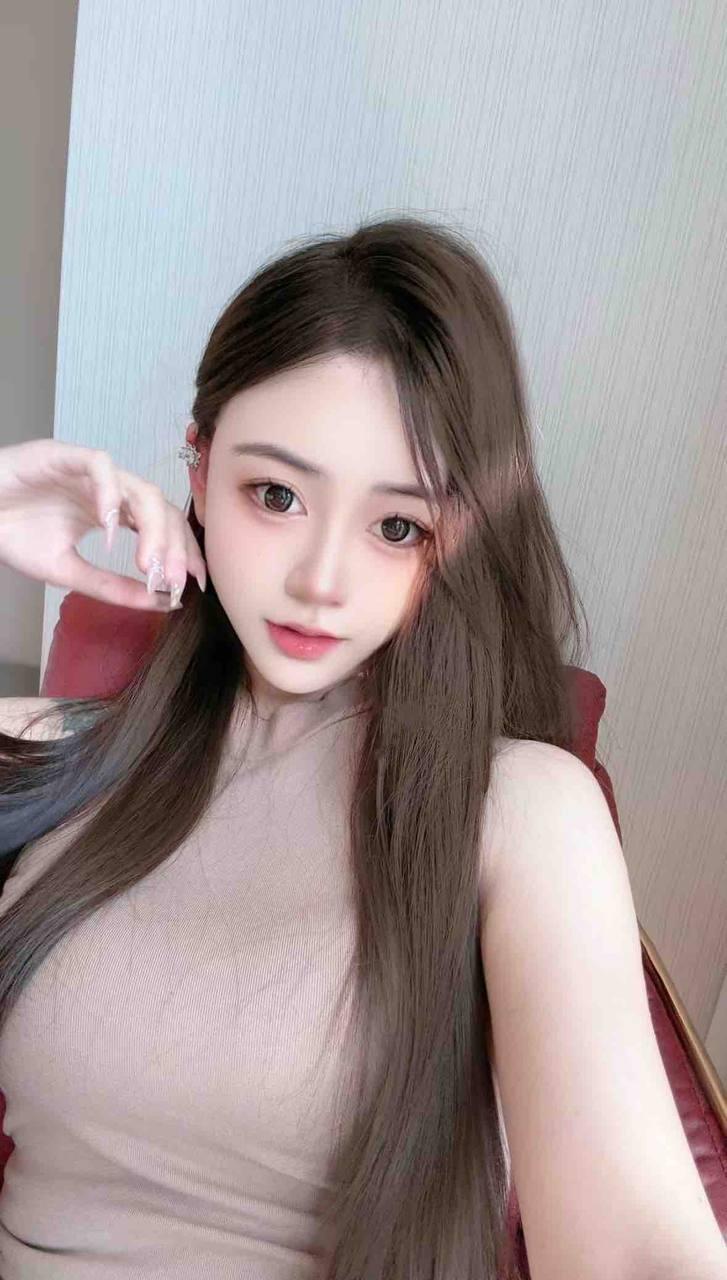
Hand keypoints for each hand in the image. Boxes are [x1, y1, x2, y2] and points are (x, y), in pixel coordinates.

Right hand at [0, 438, 206, 610]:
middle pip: (161, 508)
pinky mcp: (63, 454)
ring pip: (139, 488)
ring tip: (147, 563)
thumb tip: (158, 603)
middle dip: (173, 546)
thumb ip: (110, 586)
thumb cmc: (12, 535)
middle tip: (172, 581)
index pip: (165, 526)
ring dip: (152, 527)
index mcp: (114, 512)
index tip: (192, 583)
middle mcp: (109, 489)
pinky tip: (110, 530)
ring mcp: (88, 470)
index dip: (183, 551)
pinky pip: (99, 465)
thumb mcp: (67, 571)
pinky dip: (111, 495)